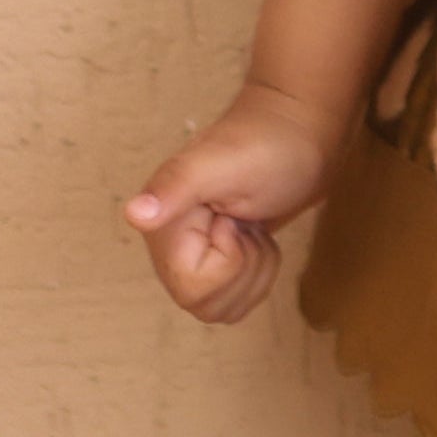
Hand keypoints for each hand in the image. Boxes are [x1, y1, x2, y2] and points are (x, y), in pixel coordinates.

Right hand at [122, 79, 347, 324]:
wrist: (301, 128)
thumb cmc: (266, 143)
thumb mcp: (222, 164)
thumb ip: (175, 187)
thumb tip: (134, 214)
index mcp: (162, 223)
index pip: (192, 289)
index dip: (227, 261)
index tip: (232, 218)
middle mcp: (171, 244)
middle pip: (206, 305)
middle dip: (244, 269)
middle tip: (245, 221)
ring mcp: (196, 253)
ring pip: (223, 307)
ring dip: (254, 271)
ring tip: (250, 225)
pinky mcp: (221, 258)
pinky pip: (235, 298)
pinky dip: (258, 274)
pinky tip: (255, 234)